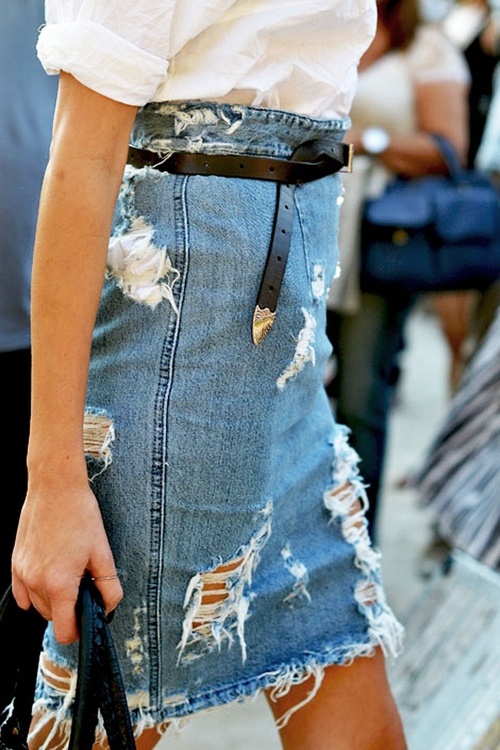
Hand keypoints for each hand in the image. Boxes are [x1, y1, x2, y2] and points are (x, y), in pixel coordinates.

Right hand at [12, 477, 122, 643]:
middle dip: (69, 608)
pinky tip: (51, 575)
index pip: (64, 631)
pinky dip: (36, 592)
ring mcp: (22, 574)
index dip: (78, 631)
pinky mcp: (15, 564)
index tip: (87, 620)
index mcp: (60, 584)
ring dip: (54, 600)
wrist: (55, 488)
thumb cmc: (80, 515)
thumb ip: (109, 586)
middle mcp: (36, 583)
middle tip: (83, 583)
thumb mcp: (103, 552)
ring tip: (69, 572)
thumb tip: (108, 609)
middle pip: (52, 618)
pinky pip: (23, 594)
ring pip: (38, 606)